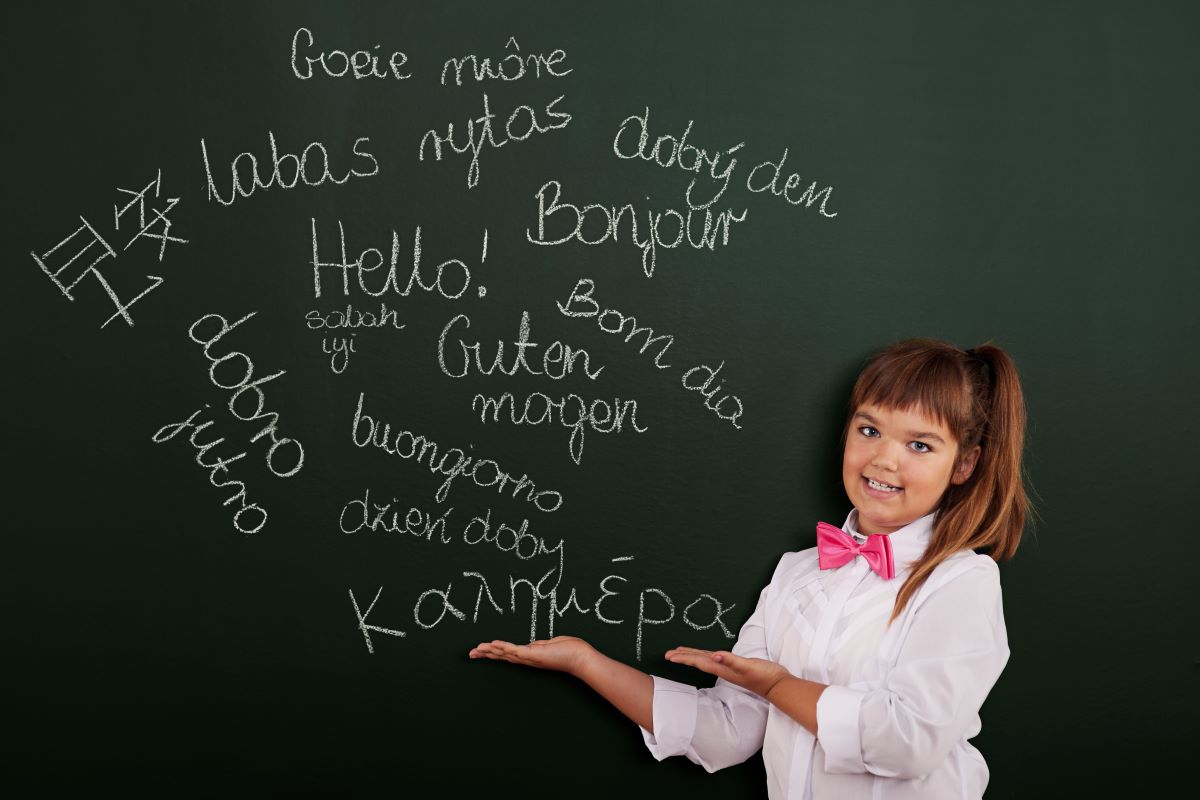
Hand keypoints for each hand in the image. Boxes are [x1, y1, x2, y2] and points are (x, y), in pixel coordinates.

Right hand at [469, 635, 596, 676]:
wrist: (582, 658)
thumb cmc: (571, 650)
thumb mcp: (552, 644)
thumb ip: (541, 644)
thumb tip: (535, 644)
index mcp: (531, 655)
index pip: (508, 653)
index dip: (494, 652)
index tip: (481, 651)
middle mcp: (528, 658)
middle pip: (502, 656)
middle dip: (486, 655)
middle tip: (470, 654)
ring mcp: (530, 657)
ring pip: (506, 653)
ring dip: (490, 651)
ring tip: (476, 650)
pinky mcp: (534, 654)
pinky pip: (516, 650)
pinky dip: (503, 647)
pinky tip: (493, 644)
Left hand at [664, 646, 789, 698]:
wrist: (778, 685)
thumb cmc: (764, 675)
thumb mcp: (748, 666)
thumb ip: (731, 661)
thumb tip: (715, 655)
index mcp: (723, 668)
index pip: (699, 661)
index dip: (684, 658)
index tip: (670, 656)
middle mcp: (723, 668)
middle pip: (698, 661)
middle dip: (683, 657)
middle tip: (667, 655)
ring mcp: (728, 668)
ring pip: (705, 660)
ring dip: (692, 656)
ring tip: (680, 654)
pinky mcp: (735, 666)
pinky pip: (716, 659)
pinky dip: (706, 656)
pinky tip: (706, 655)